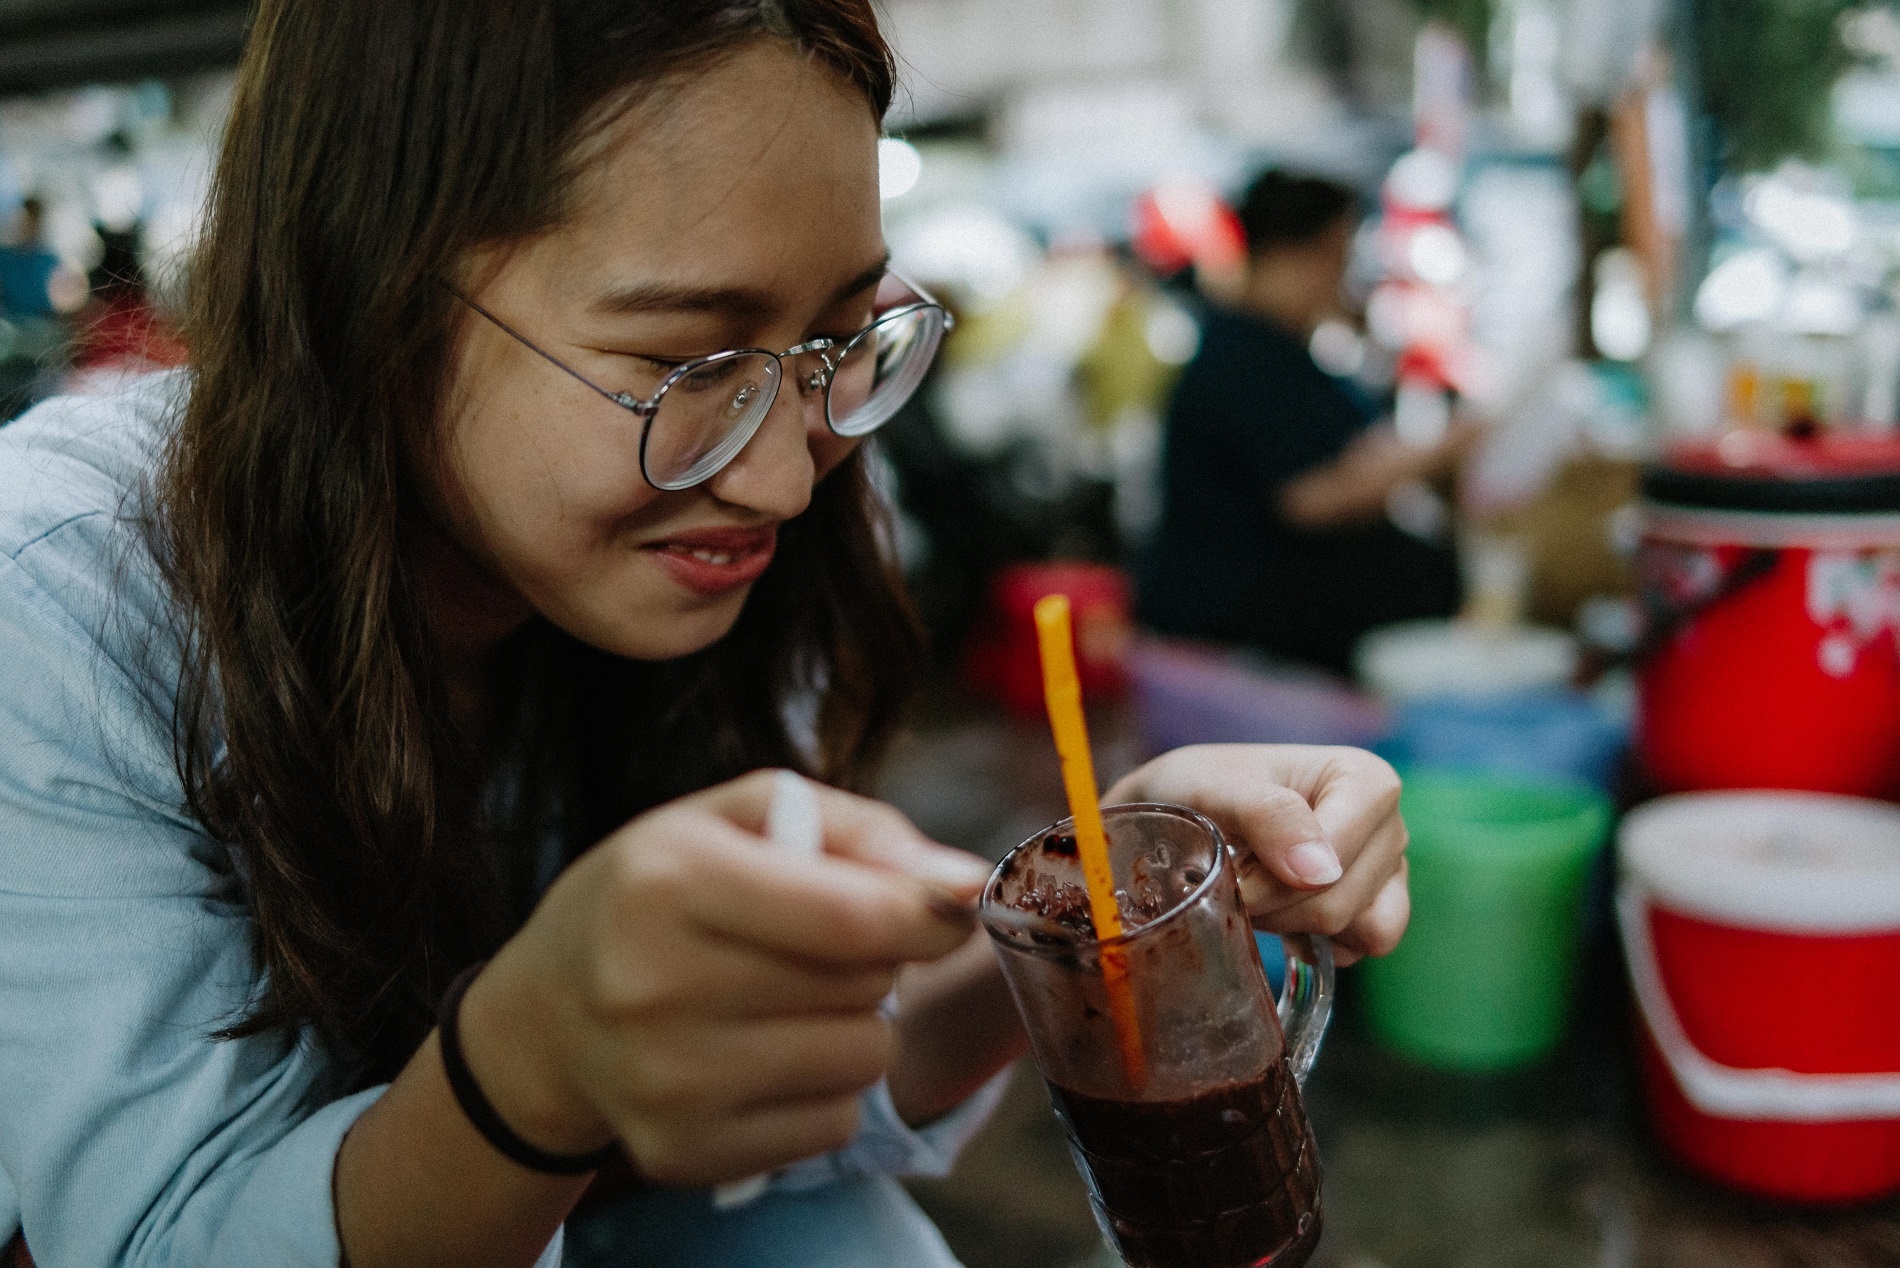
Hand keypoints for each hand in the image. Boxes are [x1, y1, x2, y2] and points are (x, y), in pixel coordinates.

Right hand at [457, 771, 989, 1185]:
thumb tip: (965, 882)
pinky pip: (833, 1124)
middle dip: (874, 957)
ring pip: (864, 1059)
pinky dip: (824, 1087)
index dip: (927, 913)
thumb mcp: (743, 817)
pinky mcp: (683, 1152)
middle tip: (816, 943)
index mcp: (669, 882)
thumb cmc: (661, 893)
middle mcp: (655, 988)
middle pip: (866, 986)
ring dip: (853, 1023)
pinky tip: (764, 1055)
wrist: (546, 1015)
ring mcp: (666, 1083)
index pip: (853, 916)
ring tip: (787, 998)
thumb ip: (863, 832)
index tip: (945, 906)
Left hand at [1104, 745, 1408, 964]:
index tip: (1233, 870)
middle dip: (1276, 905)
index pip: (1337, 859)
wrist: (1189, 806)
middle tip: (1236, 880)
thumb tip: (1319, 871)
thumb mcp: (1216, 786)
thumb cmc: (1203, 787)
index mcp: (1366, 781)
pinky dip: (1314, 943)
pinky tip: (1280, 912)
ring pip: (1359, 932)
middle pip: (1343, 902)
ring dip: (1293, 925)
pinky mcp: (1374, 910)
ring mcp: (1387, 871)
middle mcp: (1388, 825)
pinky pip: (1360, 951)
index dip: (1276, 882)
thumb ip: (1267, 815)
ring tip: (1258, 894)